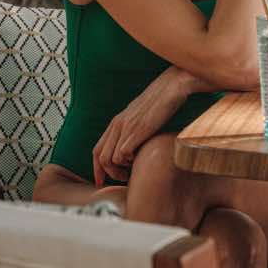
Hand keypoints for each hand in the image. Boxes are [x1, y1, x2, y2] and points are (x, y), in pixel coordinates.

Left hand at [93, 68, 195, 185]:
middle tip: (122, 179)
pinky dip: (130, 161)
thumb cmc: (162, 101)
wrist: (171, 87)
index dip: (97, 168)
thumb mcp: (141, 115)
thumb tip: (134, 143)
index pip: (96, 150)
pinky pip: (123, 154)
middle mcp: (117, 125)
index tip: (102, 180)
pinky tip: (141, 157)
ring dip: (120, 169)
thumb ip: (133, 127)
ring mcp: (126, 128)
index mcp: (116, 122)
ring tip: (133, 169)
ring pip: (109, 159)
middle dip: (108, 174)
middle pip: (100, 158)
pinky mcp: (137, 131)